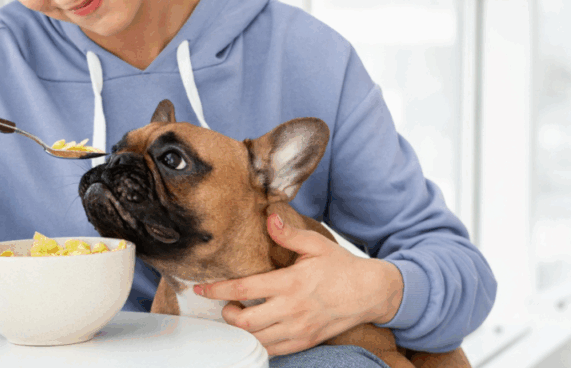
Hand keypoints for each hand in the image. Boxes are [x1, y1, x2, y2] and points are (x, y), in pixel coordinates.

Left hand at [193, 214, 403, 356]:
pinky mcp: (305, 342)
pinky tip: (256, 332)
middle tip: (226, 305)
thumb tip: (269, 219)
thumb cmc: (341, 267)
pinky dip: (258, 344)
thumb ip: (289, 234)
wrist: (370, 293)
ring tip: (239, 317)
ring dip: (241, 331)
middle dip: (227, 314)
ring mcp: (299, 329)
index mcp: (290, 283)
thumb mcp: (316, 245)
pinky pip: (274, 351)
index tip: (201, 287)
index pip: (244, 290)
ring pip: (256, 340)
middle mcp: (292, 309)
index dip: (217, 290)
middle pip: (244, 322)